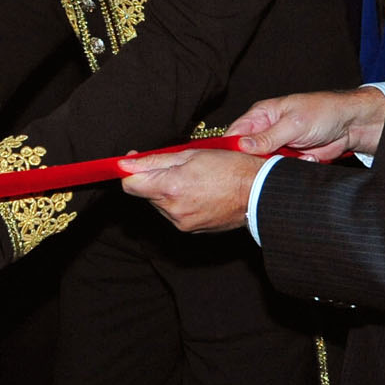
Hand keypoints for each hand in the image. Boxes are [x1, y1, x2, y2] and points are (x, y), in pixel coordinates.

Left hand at [119, 149, 264, 232]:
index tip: (134, 162)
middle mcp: (173, 210)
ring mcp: (182, 223)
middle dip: (152, 179)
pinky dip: (179, 203)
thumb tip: (126, 163)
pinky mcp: (191, 230)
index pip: (130, 185)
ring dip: (166, 191)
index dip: (129, 171)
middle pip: (145, 194)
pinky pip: (174, 214)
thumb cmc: (230, 168)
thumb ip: (154, 160)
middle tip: (175, 166)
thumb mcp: (190, 154)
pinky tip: (198, 192)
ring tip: (192, 180)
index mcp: (170, 188)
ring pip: (160, 204)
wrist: (258, 192)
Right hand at [225, 86, 384, 162]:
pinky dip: (292, 169)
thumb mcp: (292, 123)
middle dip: (256, 162)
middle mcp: (265, 132)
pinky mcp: (289, 160)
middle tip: (268, 164)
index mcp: (260, 115)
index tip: (230, 164)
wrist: (351, 125)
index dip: (229, 149)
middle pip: (246, 154)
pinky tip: (307, 159)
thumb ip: (266, 137)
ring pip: (264, 165)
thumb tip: (241, 145)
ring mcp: (277, 147)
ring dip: (277, 166)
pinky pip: (281, 170)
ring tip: (295, 158)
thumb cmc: (323, 112)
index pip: (234, 134)